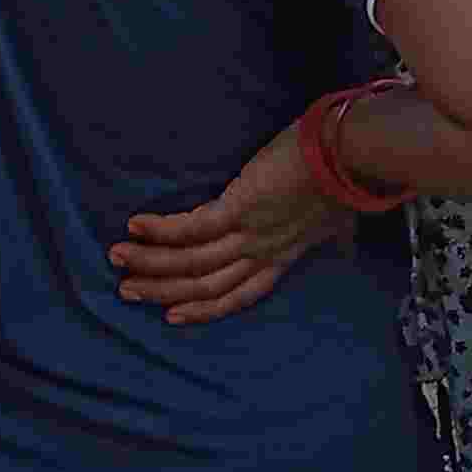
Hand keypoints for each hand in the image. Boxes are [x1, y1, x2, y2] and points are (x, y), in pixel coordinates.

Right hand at [107, 121, 349, 324]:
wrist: (353, 156)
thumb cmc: (347, 179)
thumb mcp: (342, 217)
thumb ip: (335, 233)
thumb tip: (345, 240)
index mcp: (283, 256)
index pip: (239, 293)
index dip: (204, 308)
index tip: (173, 315)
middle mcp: (263, 253)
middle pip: (206, 285)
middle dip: (163, 290)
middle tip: (127, 290)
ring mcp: (250, 233)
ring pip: (192, 262)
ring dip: (151, 263)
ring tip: (118, 259)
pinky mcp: (239, 207)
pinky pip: (192, 227)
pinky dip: (161, 230)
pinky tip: (135, 226)